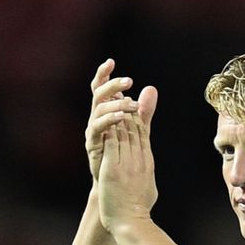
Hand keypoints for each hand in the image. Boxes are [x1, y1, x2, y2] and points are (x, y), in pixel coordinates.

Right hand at [85, 59, 156, 182]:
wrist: (115, 182)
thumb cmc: (123, 154)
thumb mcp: (136, 128)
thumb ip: (143, 110)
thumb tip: (151, 88)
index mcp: (105, 112)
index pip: (102, 89)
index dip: (104, 75)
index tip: (111, 62)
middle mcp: (96, 119)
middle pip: (98, 95)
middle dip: (112, 85)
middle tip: (129, 81)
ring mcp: (93, 131)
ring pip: (98, 110)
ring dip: (115, 103)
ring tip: (131, 103)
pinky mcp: (93, 144)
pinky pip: (97, 128)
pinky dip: (109, 119)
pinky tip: (121, 116)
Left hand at [97, 90, 158, 232]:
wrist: (131, 221)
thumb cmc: (138, 208)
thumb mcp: (148, 185)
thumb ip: (147, 172)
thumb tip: (149, 168)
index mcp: (147, 161)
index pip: (143, 132)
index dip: (137, 114)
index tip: (130, 102)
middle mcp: (139, 158)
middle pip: (134, 127)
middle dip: (127, 107)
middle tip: (120, 91)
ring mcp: (127, 162)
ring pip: (123, 131)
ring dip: (117, 112)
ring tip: (111, 97)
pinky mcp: (114, 167)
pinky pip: (112, 142)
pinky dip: (109, 127)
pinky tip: (103, 115)